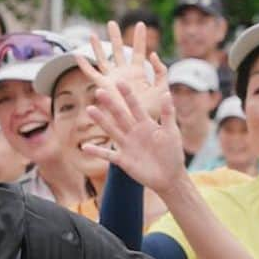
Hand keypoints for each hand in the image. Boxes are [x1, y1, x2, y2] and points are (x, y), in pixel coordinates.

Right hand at [77, 20, 167, 121]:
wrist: (141, 125)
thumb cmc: (153, 110)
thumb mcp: (162, 88)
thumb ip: (161, 71)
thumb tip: (153, 55)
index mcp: (138, 72)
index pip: (138, 51)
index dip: (140, 38)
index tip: (141, 24)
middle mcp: (123, 74)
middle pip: (117, 51)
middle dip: (115, 37)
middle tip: (112, 23)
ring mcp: (112, 79)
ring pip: (103, 59)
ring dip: (97, 47)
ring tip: (92, 34)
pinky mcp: (104, 87)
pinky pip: (92, 75)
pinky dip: (84, 65)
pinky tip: (77, 55)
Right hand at [83, 81, 186, 196]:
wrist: (170, 177)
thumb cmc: (173, 153)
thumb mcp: (171, 132)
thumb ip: (168, 114)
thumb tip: (167, 93)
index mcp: (146, 123)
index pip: (135, 106)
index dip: (128, 95)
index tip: (120, 82)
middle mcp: (133, 132)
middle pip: (120, 115)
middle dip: (110, 104)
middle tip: (99, 91)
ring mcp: (127, 145)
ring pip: (112, 130)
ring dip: (101, 121)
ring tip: (90, 110)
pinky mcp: (123, 160)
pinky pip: (108, 155)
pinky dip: (97, 152)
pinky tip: (85, 147)